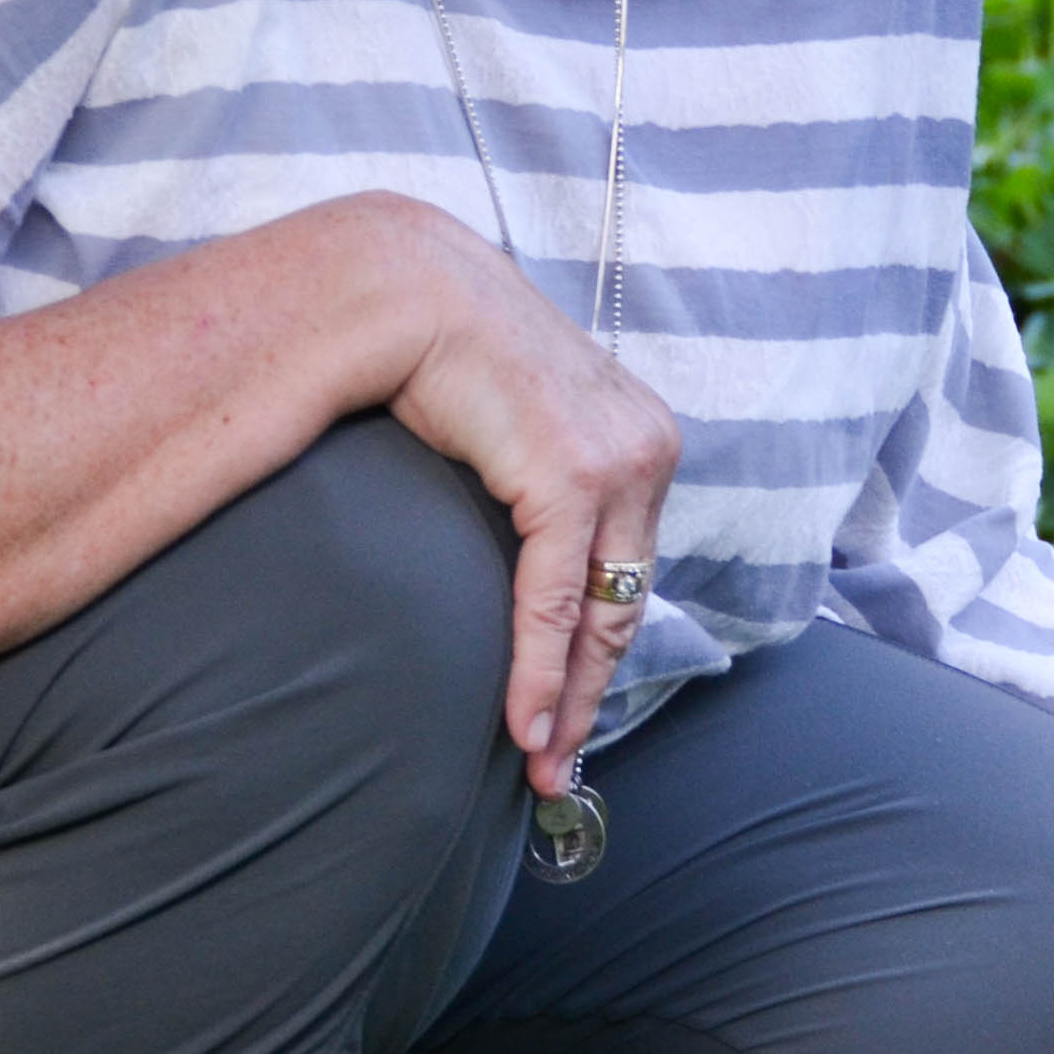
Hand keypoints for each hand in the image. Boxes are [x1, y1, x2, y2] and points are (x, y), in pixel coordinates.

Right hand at [349, 196, 680, 795]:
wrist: (408, 288)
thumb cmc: (445, 357)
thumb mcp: (510, 431)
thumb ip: (532, 491)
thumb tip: (525, 559)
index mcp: (639, 438)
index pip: (626, 570)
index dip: (599, 650)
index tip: (575, 716)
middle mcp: (645, 448)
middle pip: (624, 602)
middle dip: (590, 694)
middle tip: (559, 766)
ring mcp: (618, 460)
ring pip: (597, 613)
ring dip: (566, 699)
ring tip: (538, 764)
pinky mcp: (573, 474)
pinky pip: (556, 600)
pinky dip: (539, 669)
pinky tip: (523, 723)